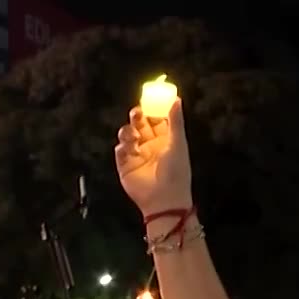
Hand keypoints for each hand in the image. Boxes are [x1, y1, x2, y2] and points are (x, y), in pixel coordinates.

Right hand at [115, 102, 191, 216]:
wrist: (164, 199)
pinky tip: (129, 149)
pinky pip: (120, 150)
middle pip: (140, 124)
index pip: (157, 119)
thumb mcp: (178, 143)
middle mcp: (151, 146)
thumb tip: (176, 99)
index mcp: (166, 140)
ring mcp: (137, 155)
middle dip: (137, 117)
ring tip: (134, 135)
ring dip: (128, 131)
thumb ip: (175, 121)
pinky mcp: (125, 165)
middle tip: (137, 112)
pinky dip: (122, 146)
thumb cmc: (176, 172)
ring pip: (128, 134)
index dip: (153, 109)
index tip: (150, 99)